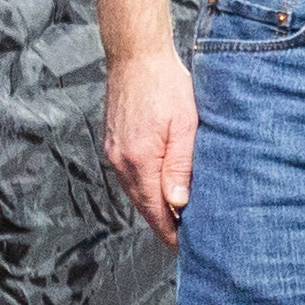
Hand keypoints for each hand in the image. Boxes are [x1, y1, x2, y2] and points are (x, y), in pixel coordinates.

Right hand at [104, 44, 198, 247]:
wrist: (137, 57)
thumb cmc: (166, 86)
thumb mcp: (185, 125)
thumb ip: (181, 165)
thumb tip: (178, 203)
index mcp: (139, 160)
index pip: (154, 209)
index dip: (171, 231)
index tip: (188, 247)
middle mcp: (121, 160)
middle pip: (143, 204)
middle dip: (165, 224)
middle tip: (190, 240)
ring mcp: (114, 152)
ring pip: (136, 191)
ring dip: (155, 206)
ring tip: (180, 220)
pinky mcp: (115, 143)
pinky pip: (131, 175)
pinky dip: (146, 188)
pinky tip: (163, 190)